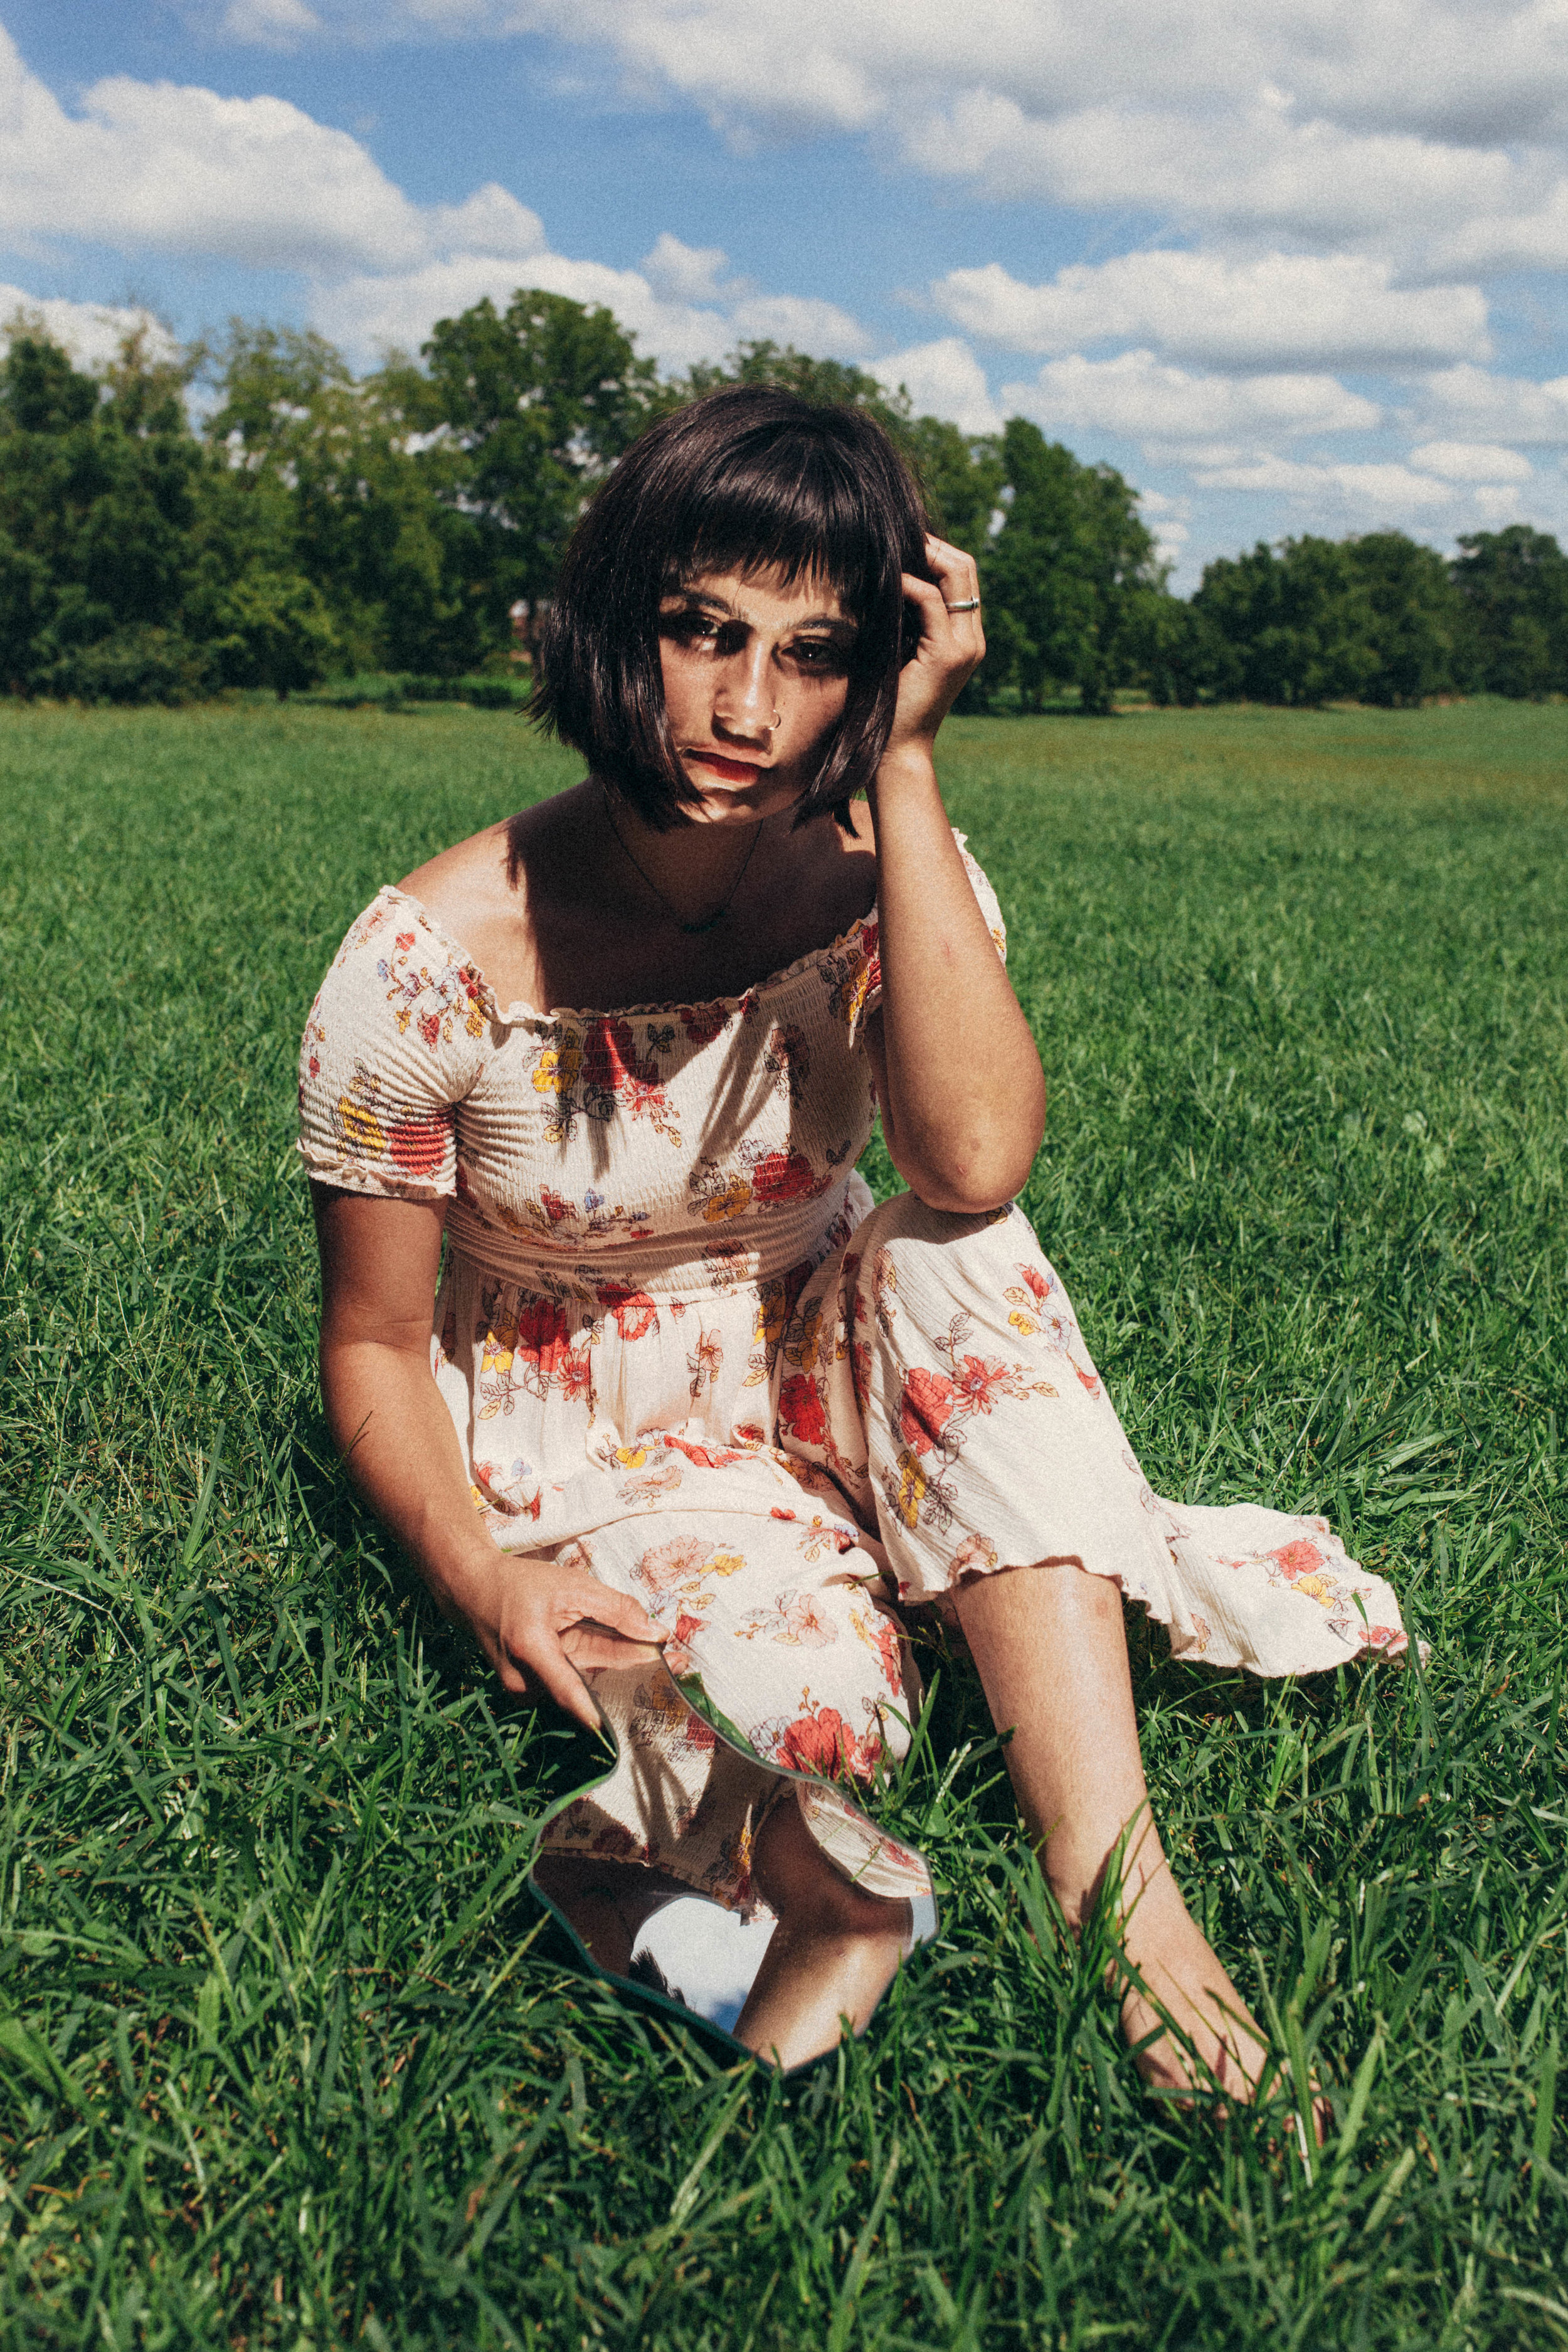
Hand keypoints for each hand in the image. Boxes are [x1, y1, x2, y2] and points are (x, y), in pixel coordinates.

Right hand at [447, 1546, 664, 1729]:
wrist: (474, 1590)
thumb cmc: (520, 1584)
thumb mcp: (571, 1585)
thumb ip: (615, 1609)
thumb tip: (653, 1633)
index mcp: (531, 1650)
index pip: (568, 1691)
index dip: (594, 1711)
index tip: (619, 1726)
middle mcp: (524, 1679)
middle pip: (588, 1679)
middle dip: (630, 1665)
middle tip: (677, 1660)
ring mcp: (524, 1689)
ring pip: (582, 1678)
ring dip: (613, 1660)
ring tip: (655, 1648)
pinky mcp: (529, 1688)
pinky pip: (570, 1677)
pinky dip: (591, 1660)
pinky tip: (609, 1641)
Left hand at [886, 533, 984, 760]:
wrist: (898, 748)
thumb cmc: (891, 703)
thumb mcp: (901, 652)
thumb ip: (907, 620)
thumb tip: (890, 581)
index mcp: (964, 636)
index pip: (962, 576)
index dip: (937, 550)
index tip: (904, 540)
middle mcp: (971, 638)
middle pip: (965, 567)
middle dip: (933, 544)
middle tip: (898, 533)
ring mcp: (964, 646)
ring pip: (956, 576)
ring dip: (924, 555)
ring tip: (892, 548)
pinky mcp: (947, 655)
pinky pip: (933, 603)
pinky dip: (910, 585)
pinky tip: (889, 581)